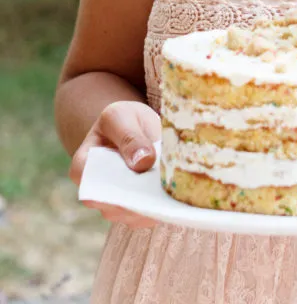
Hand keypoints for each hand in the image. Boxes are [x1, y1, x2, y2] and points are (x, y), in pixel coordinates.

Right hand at [70, 100, 161, 228]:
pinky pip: (149, 217)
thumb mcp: (122, 117)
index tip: (137, 176)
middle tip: (160, 185)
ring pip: (133, 216)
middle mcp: (97, 193)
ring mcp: (116, 206)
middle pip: (113, 206)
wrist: (138, 128)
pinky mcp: (138, 211)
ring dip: (152, 205)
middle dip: (137, 198)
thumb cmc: (124, 120)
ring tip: (170, 188)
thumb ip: (129, 136)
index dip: (110, 186)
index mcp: (84, 166)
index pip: (90, 184)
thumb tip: (143, 161)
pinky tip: (175, 194)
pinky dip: (162, 207)